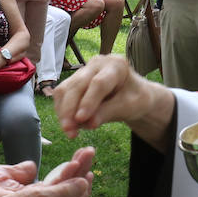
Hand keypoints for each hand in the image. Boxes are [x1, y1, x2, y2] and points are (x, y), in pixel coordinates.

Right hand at [53, 53, 171, 139]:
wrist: (132, 96)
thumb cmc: (135, 99)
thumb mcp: (130, 107)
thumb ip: (109, 112)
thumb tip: (88, 123)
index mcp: (116, 65)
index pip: (99, 83)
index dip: (88, 101)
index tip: (81, 119)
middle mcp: (97, 64)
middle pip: (78, 85)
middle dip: (70, 110)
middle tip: (69, 131)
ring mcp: (83, 71)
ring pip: (65, 90)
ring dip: (63, 112)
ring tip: (69, 132)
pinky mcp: (74, 81)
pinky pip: (62, 95)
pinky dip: (62, 111)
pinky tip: (69, 126)